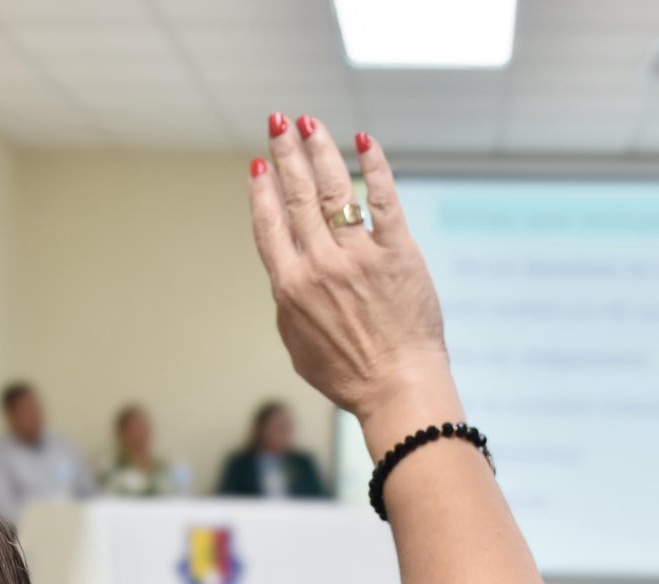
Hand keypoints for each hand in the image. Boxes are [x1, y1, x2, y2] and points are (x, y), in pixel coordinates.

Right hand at [249, 116, 451, 424]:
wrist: (398, 387)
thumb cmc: (348, 375)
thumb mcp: (298, 346)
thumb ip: (288, 304)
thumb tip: (286, 274)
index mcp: (290, 287)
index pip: (269, 225)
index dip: (262, 189)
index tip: (260, 162)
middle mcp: (320, 265)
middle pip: (296, 196)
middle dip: (286, 152)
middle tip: (279, 121)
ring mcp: (359, 256)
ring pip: (332, 189)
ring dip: (318, 149)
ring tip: (309, 122)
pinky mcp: (397, 253)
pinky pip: (384, 199)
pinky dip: (373, 166)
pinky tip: (363, 141)